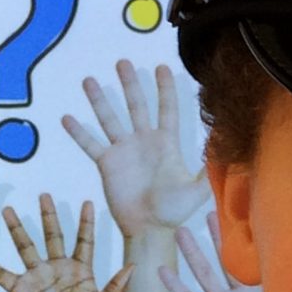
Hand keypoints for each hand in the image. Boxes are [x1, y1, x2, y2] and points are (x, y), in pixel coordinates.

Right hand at [0, 196, 130, 291]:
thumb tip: (134, 265)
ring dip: (17, 228)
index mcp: (80, 272)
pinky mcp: (20, 291)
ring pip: (25, 246)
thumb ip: (116, 287)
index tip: (89, 202)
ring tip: (8, 210)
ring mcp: (37, 278)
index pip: (84, 241)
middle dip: (49, 216)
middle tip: (45, 195)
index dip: (86, 223)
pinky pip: (0, 274)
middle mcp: (58, 269)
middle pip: (53, 236)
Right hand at [63, 60, 208, 238]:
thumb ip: (207, 171)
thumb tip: (224, 153)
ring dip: (99, 100)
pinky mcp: (107, 164)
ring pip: (110, 119)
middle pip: (136, 106)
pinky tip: (67, 118)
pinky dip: (79, 133)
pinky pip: (91, 145)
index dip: (165, 89)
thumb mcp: (196, 191)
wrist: (149, 228)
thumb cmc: (174, 211)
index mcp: (166, 144)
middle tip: (123, 62)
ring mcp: (123, 151)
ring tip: (89, 80)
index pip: (167, 110)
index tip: (162, 67)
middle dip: (130, 84)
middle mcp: (143, 142)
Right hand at [160, 213, 274, 291]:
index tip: (248, 213)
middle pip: (227, 258)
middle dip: (220, 235)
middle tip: (213, 210)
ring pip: (204, 271)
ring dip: (192, 251)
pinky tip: (161, 270)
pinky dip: (175, 285)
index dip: (252, 238)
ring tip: (181, 230)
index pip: (257, 260)